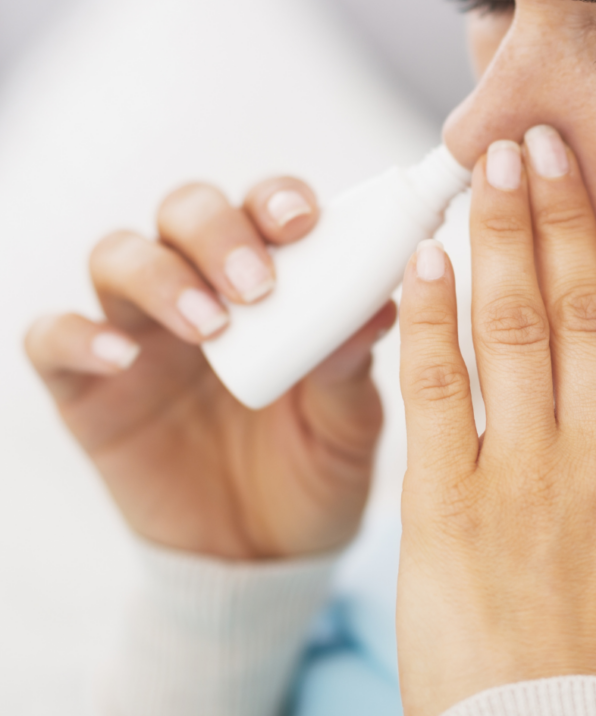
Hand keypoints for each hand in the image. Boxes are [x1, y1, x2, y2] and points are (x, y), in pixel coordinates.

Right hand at [26, 178, 393, 559]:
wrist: (261, 558)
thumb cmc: (313, 470)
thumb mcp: (347, 424)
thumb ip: (351, 364)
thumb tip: (380, 306)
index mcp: (270, 281)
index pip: (263, 207)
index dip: (277, 199)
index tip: (303, 222)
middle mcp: (200, 288)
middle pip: (185, 212)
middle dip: (217, 231)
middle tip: (257, 285)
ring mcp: (140, 332)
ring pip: (118, 255)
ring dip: (159, 275)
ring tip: (209, 328)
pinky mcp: (88, 386)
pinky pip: (53, 338)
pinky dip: (79, 336)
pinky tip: (123, 360)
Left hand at [397, 127, 595, 714]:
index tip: (587, 245)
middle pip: (585, 308)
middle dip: (564, 214)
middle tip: (544, 142)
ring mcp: (525, 478)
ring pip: (516, 326)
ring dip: (503, 236)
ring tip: (492, 168)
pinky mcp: (446, 503)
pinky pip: (440, 384)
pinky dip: (432, 313)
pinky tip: (427, 257)